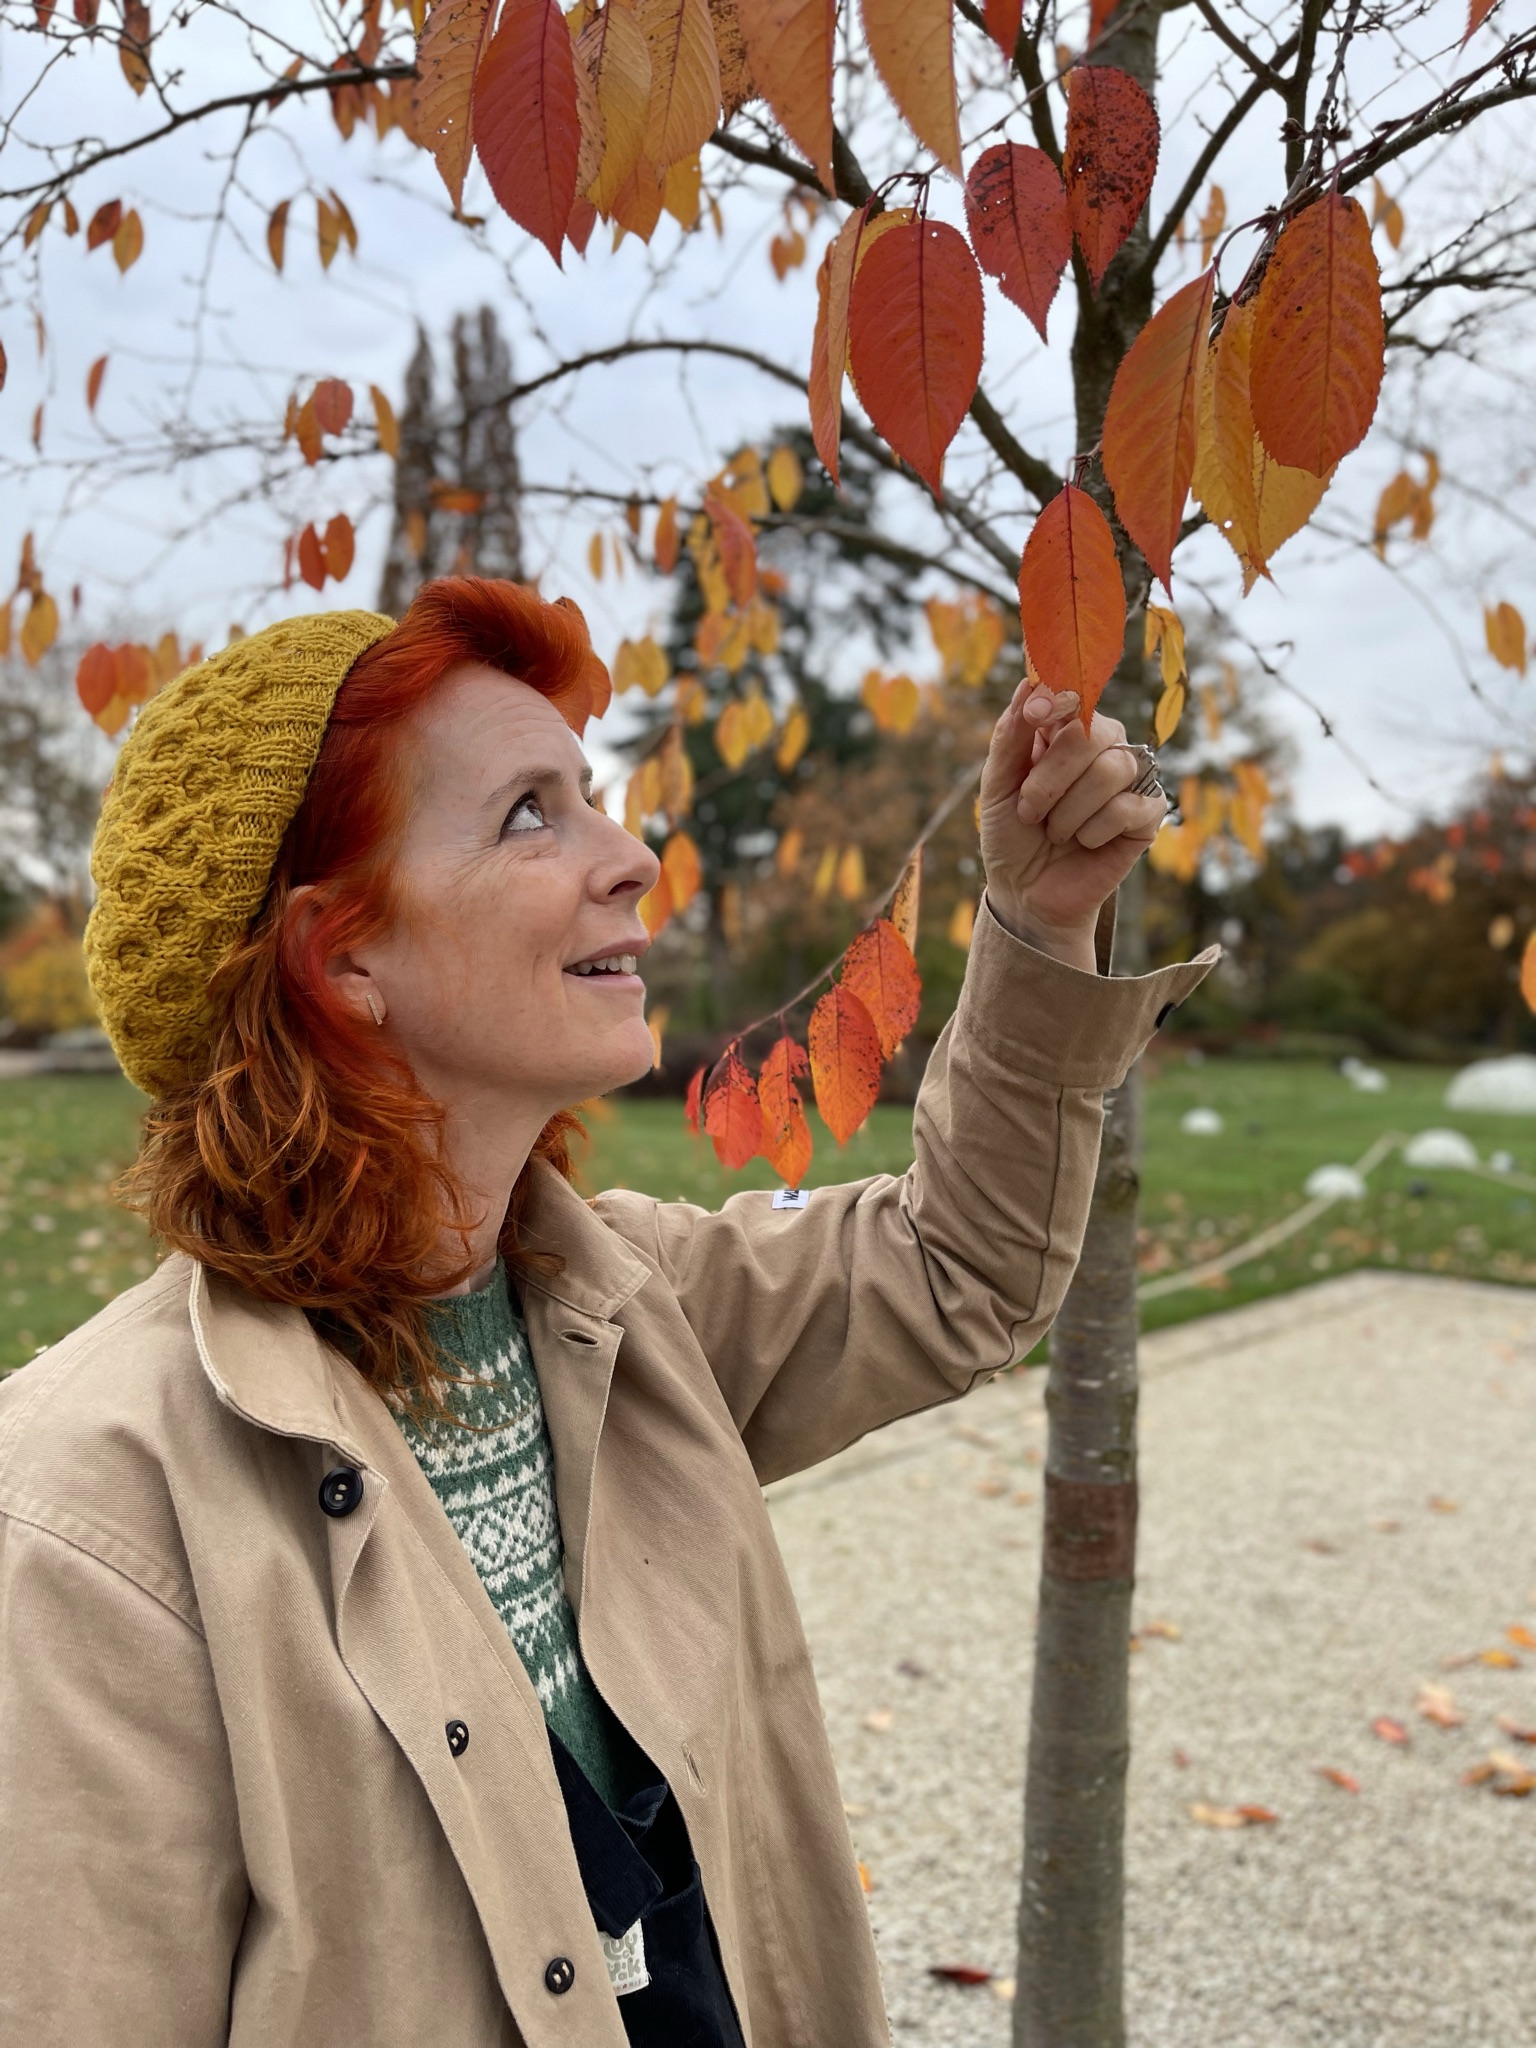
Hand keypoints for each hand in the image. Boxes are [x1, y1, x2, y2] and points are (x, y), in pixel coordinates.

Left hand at [979, 680, 1168, 970]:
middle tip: (1030, 810)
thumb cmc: (1011, 835)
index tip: (1035, 715)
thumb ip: (1011, 736)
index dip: (1058, 699)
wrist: (1027, 893)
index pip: (1074, 696)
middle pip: (1093, 731)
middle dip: (1052, 775)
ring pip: (1111, 769)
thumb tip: (1028, 682)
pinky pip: (1129, 806)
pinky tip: (1084, 843)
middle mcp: (1103, 747)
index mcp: (1065, 731)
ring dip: (1069, 810)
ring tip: (1055, 832)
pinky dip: (1094, 830)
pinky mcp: (1148, 814)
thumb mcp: (997, 786)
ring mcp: (1130, 778)